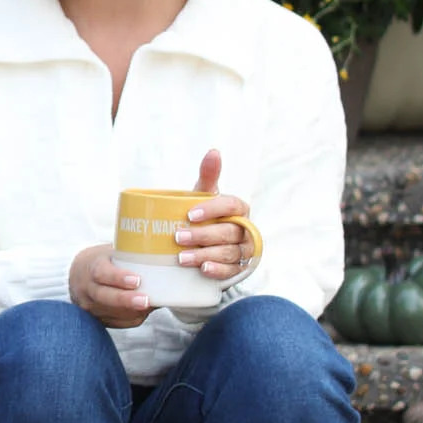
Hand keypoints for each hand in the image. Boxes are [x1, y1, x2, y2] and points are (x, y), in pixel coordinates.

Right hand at [70, 242, 153, 328]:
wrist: (77, 275)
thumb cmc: (101, 261)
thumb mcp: (110, 252)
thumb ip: (130, 255)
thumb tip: (164, 256)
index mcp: (91, 267)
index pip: (102, 273)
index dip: (118, 278)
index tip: (136, 280)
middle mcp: (87, 288)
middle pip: (105, 296)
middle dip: (126, 300)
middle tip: (146, 300)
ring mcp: (90, 305)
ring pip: (111, 313)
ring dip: (132, 311)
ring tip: (150, 307)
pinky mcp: (96, 318)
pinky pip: (116, 322)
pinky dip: (131, 318)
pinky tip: (143, 312)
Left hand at [176, 148, 257, 283]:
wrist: (205, 242)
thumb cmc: (205, 215)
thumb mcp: (205, 195)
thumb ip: (208, 175)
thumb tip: (213, 151)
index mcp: (239, 208)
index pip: (231, 205)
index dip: (212, 210)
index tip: (189, 214)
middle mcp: (245, 228)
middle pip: (228, 232)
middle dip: (202, 235)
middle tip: (178, 237)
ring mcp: (243, 250)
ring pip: (229, 252)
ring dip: (206, 255)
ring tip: (182, 258)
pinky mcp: (238, 268)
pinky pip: (232, 271)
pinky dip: (218, 270)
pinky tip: (203, 269)